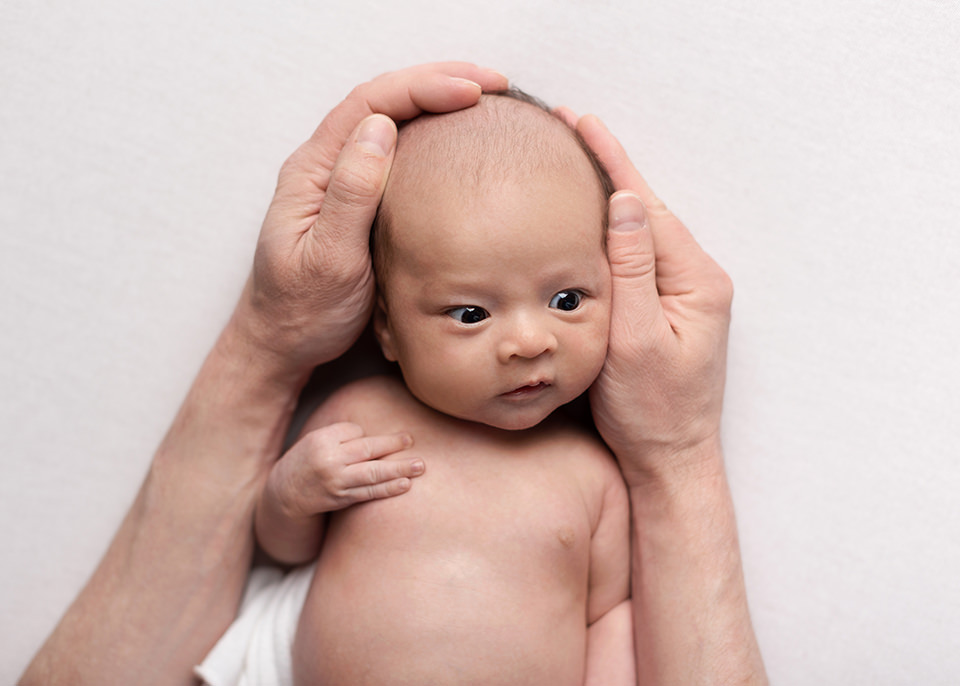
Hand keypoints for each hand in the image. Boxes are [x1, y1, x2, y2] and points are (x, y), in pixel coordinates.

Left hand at [234, 63, 508, 375]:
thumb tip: (381, 128)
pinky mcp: (358, 204)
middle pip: (382, 102)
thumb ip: (351, 194)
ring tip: (482, 97)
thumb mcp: (328, 259)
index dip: (422, 87)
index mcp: (312, 172)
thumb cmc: (300, 312)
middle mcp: (325, 168)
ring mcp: (341, 184)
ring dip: (435, 102)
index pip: (369, 105)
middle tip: (494, 82)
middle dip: (437, 82)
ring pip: (391, 123)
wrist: (283, 347)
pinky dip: (429, 137)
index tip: (471, 89)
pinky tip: (456, 141)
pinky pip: (396, 155)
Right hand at [263, 422, 423, 516]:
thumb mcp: (316, 440)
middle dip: (392, 445)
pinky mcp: (342, 499)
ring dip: (399, 470)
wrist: (285, 494)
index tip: (373, 437)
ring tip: (420, 466)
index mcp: (321, 440)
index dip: (366, 434)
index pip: (354, 432)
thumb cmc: (307, 460)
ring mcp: (337, 482)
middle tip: (412, 440)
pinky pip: (369, 492)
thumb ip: (343, 435)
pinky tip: (405, 484)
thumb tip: (376, 437)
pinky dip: (388, 488)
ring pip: (372, 474)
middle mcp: (329, 461)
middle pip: (367, 450)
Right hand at [577, 114, 733, 483]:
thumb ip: (631, 269)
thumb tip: (624, 202)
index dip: (612, 162)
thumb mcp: (634, 339)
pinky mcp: (669, 309)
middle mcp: (697, 279)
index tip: (583, 122)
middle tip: (572, 129)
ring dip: (610, 196)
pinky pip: (639, 258)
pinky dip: (613, 232)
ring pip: (642, 233)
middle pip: (646, 211)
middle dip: (610, 168)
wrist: (669, 459)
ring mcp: (685, 295)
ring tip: (578, 161)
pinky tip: (593, 220)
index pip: (646, 207)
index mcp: (695, 281)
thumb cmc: (651, 411)